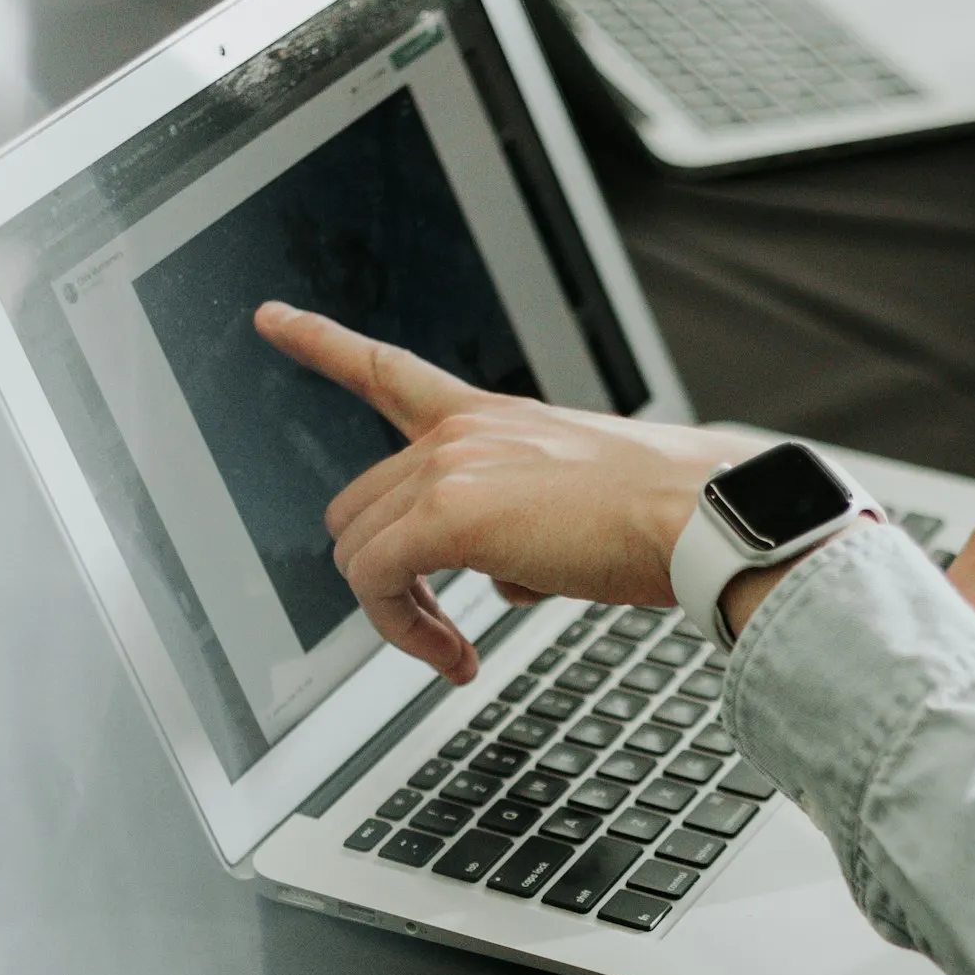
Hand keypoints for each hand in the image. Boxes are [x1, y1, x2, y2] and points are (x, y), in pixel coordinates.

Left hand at [256, 303, 757, 678]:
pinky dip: (403, 631)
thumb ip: (525, 530)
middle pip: (359, 507)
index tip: (271, 317)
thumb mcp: (581, 507)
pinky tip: (455, 657)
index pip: (389, 370)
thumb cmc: (668, 517)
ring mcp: (451, 466)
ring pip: (359, 552)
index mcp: (493, 418)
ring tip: (454, 651)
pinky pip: (376, 583)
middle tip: (440, 628)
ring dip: (398, 614)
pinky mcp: (448, 516)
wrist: (703, 517)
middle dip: (386, 576)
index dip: (321, 342)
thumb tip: (506, 582)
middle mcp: (463, 431)